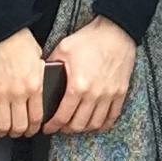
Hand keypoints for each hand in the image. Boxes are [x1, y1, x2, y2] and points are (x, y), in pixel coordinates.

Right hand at [0, 28, 50, 139]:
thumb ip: (39, 78)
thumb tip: (39, 90)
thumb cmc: (20, 41)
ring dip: (1, 132)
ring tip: (0, 131)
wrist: (1, 30)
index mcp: (35, 86)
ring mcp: (0, 94)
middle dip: (18, 133)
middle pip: (20, 126)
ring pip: (2, 125)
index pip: (37, 118)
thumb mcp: (39, 60)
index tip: (31, 131)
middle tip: (16, 132)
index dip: (34, 129)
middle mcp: (19, 94)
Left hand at [45, 14, 136, 137]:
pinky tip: (96, 123)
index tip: (48, 128)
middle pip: (78, 125)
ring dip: (83, 128)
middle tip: (61, 126)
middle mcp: (93, 95)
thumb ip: (51, 66)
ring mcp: (109, 95)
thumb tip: (41, 78)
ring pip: (95, 123)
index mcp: (77, 86)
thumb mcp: (63, 49)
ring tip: (77, 124)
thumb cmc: (89, 39)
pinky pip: (112, 116)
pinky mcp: (120, 92)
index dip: (52, 126)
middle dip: (66, 129)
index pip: (61, 117)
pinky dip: (103, 124)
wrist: (115, 31)